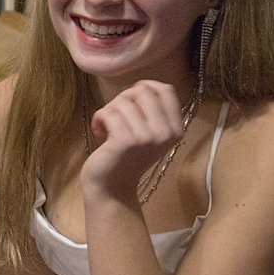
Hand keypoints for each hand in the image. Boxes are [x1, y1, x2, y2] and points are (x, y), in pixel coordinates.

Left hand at [82, 80, 188, 201]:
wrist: (112, 189)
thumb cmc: (125, 158)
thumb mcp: (148, 134)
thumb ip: (150, 111)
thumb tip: (137, 85)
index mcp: (175, 129)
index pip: (165, 89)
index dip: (143, 87)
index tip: (130, 101)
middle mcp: (165, 132)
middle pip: (142, 90)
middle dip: (122, 99)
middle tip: (115, 117)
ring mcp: (147, 136)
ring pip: (122, 101)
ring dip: (107, 111)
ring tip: (107, 128)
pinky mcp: (125, 140)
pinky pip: (108, 112)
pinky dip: (98, 119)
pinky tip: (99, 133)